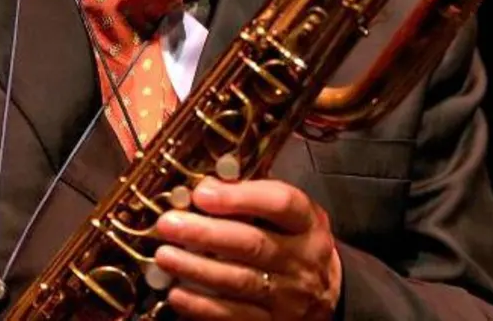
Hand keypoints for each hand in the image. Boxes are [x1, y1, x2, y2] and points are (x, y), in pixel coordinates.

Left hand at [152, 176, 341, 319]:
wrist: (327, 293)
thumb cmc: (296, 244)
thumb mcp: (290, 215)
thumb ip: (254, 197)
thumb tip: (205, 184)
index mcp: (307, 223)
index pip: (280, 204)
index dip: (239, 197)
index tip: (202, 192)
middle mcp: (301, 259)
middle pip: (253, 244)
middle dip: (206, 234)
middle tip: (169, 224)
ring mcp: (288, 296)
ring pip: (240, 281)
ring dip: (197, 269)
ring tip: (165, 256)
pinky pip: (234, 316)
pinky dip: (202, 306)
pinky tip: (178, 294)